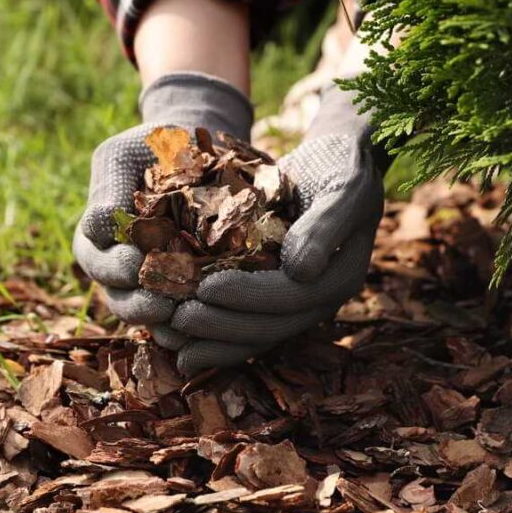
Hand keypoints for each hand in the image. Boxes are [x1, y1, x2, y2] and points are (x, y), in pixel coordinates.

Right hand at [73, 73, 253, 336]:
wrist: (201, 149)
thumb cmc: (156, 146)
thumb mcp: (125, 154)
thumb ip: (110, 186)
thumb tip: (99, 225)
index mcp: (97, 237)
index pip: (97, 261)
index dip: (113, 268)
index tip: (134, 265)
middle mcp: (119, 266)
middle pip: (119, 297)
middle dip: (138, 303)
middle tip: (163, 303)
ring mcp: (150, 282)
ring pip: (148, 313)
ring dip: (164, 320)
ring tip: (187, 314)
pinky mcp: (183, 289)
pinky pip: (179, 318)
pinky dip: (188, 326)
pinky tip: (208, 322)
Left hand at [166, 85, 384, 374]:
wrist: (333, 164)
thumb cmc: (339, 167)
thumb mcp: (341, 187)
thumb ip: (325, 226)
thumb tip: (301, 271)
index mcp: (340, 277)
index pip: (292, 297)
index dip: (249, 296)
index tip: (207, 288)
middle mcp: (319, 300)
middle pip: (270, 326)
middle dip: (222, 326)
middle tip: (177, 318)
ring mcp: (297, 304)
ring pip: (254, 335)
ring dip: (212, 343)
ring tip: (170, 340)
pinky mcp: (274, 300)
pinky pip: (244, 326)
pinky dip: (213, 339)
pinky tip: (179, 349)